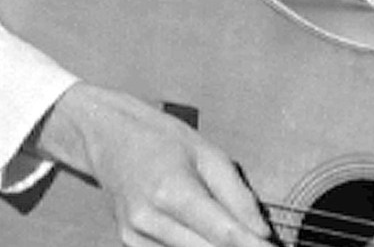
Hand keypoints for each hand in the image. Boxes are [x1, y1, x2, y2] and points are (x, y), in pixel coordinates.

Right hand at [31, 82, 272, 246]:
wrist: (108, 138)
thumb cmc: (161, 139)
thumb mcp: (208, 153)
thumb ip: (237, 195)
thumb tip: (261, 232)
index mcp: (172, 191)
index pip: (222, 233)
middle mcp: (149, 220)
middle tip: (265, 246)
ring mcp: (135, 236)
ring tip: (238, 238)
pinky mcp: (130, 244)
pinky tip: (208, 238)